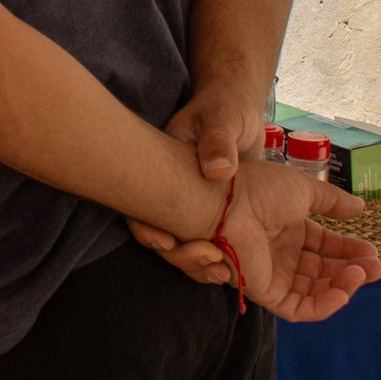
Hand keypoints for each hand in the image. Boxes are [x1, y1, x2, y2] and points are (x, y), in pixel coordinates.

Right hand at [129, 86, 266, 283]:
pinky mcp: (214, 212)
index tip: (165, 241)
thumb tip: (216, 170)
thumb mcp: (221, 119)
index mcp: (166, 167)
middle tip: (207, 260)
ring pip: (183, 241)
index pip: (144, 200)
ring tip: (221, 269)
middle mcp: (173, 190)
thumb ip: (218, 141)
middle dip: (178, 253)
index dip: (147, 226)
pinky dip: (220, 255)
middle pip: (159, 229)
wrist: (237, 112)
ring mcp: (193, 203)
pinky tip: (236, 266)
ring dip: (198, 260)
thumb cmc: (224, 109)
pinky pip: (209, 240)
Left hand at [216, 160, 380, 321]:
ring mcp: (273, 273)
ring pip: (315, 291)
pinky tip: (343, 293)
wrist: (224, 200)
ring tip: (361, 274)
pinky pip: (298, 308)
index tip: (373, 252)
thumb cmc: (259, 189)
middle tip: (376, 267)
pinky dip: (323, 305)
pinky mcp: (264, 291)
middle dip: (352, 270)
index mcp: (289, 228)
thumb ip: (332, 201)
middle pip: (323, 271)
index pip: (326, 246)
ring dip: (342, 287)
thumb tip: (361, 208)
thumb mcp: (303, 189)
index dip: (350, 250)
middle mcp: (281, 253)